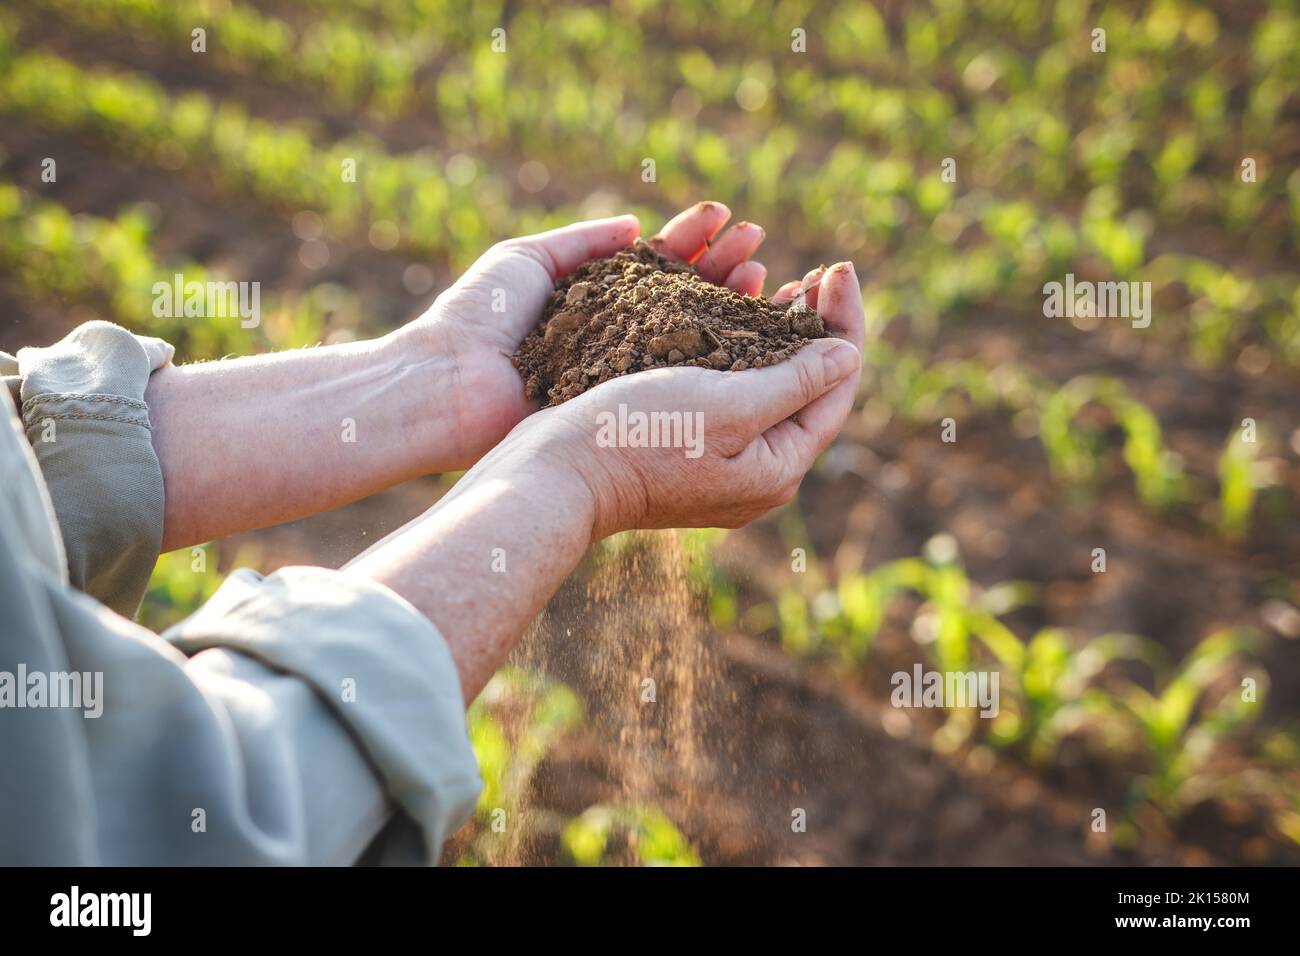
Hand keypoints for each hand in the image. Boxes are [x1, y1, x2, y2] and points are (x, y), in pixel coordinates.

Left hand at [392, 202, 767, 468]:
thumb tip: (636, 224)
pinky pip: (674, 377)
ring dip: (727, 302)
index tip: (727, 218)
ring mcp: (622, 372)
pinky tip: (743, 330)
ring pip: (689, 334)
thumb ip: (583, 241)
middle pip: (683, 296)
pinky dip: (712, 355)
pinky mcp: (623, 406)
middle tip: (759, 243)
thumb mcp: (526, 258)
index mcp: (594, 299)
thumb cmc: (478, 318)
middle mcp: (615, 336)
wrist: (448, 385)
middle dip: (723, 267)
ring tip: (762, 273)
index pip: (656, 265)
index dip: (693, 241)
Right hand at [493, 260, 864, 539]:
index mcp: (779, 467)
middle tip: (820, 271)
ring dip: (781, 335)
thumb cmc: (641, 437)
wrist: (558, 474)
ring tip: (784, 285)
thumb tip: (848, 354)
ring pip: (768, 390)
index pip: (836, 388)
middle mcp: (758, 472)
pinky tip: (733, 318)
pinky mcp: (687, 449)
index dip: (845, 322)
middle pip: (808, 390)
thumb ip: (795, 381)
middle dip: (818, 327)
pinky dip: (741, 352)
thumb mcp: (729, 405)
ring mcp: (722, 464)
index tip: (840, 267)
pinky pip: (731, 394)